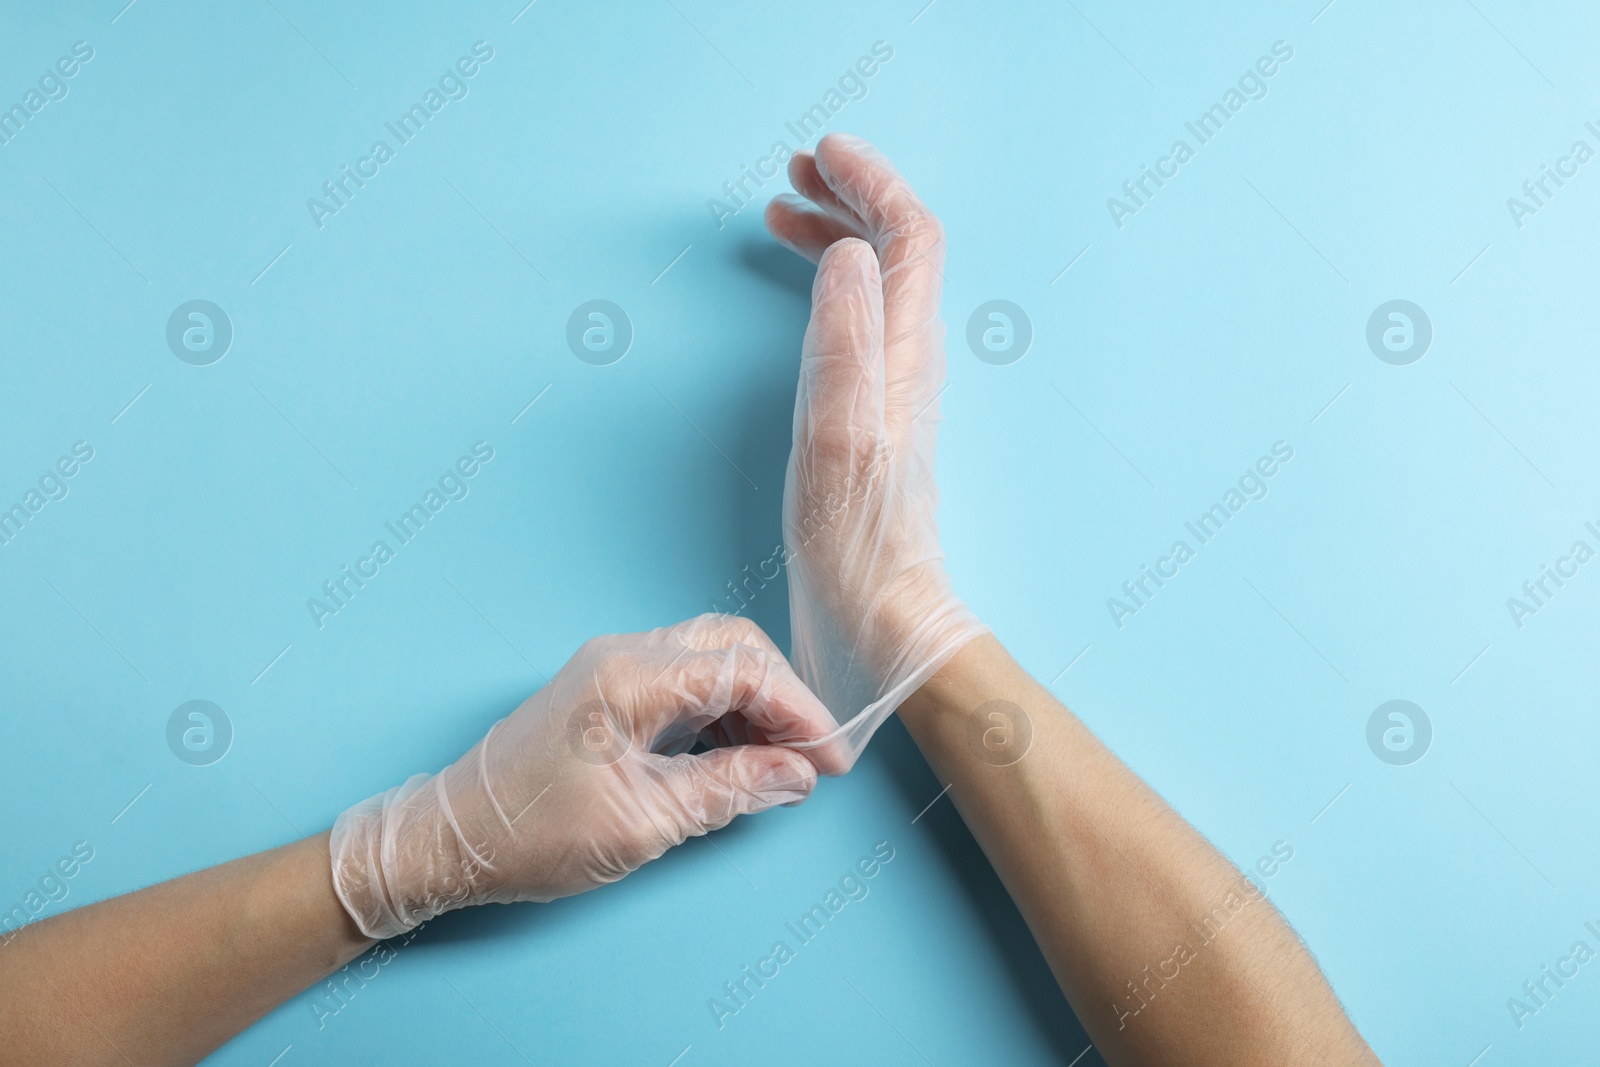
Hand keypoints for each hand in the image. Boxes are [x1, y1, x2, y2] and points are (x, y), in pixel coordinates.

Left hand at [330, 615, 845, 938]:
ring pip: (711, 658)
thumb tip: (795, 774)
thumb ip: (729, 790)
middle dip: (783, 697)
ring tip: (780, 763)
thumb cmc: (533, 834)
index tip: (831, 760)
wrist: (451, 839)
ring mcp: (612, 668)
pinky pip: (683, 680)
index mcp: (631, 678)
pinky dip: (721, 709)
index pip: (745, 669)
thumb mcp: (644, 824)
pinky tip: (736, 754)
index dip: (800, 712)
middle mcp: (624, 655)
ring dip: (754, 703)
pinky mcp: (606, 689)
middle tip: (812, 757)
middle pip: (733, 646)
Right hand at [764, 133, 986, 764]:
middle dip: (851, 198)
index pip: (910, 238)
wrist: (882, 624)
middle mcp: (906, 366)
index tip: (821, 153)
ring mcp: (891, 393)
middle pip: (897, 251)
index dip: (872, 183)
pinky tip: (799, 297)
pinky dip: (827, 291)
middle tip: (795, 175)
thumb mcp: (839, 436)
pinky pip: (856, 326)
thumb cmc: (856, 546)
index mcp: (902, 357)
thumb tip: (849, 254)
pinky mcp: (870, 423)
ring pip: (876, 286)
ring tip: (785, 215)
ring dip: (838, 238)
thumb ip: (846, 340)